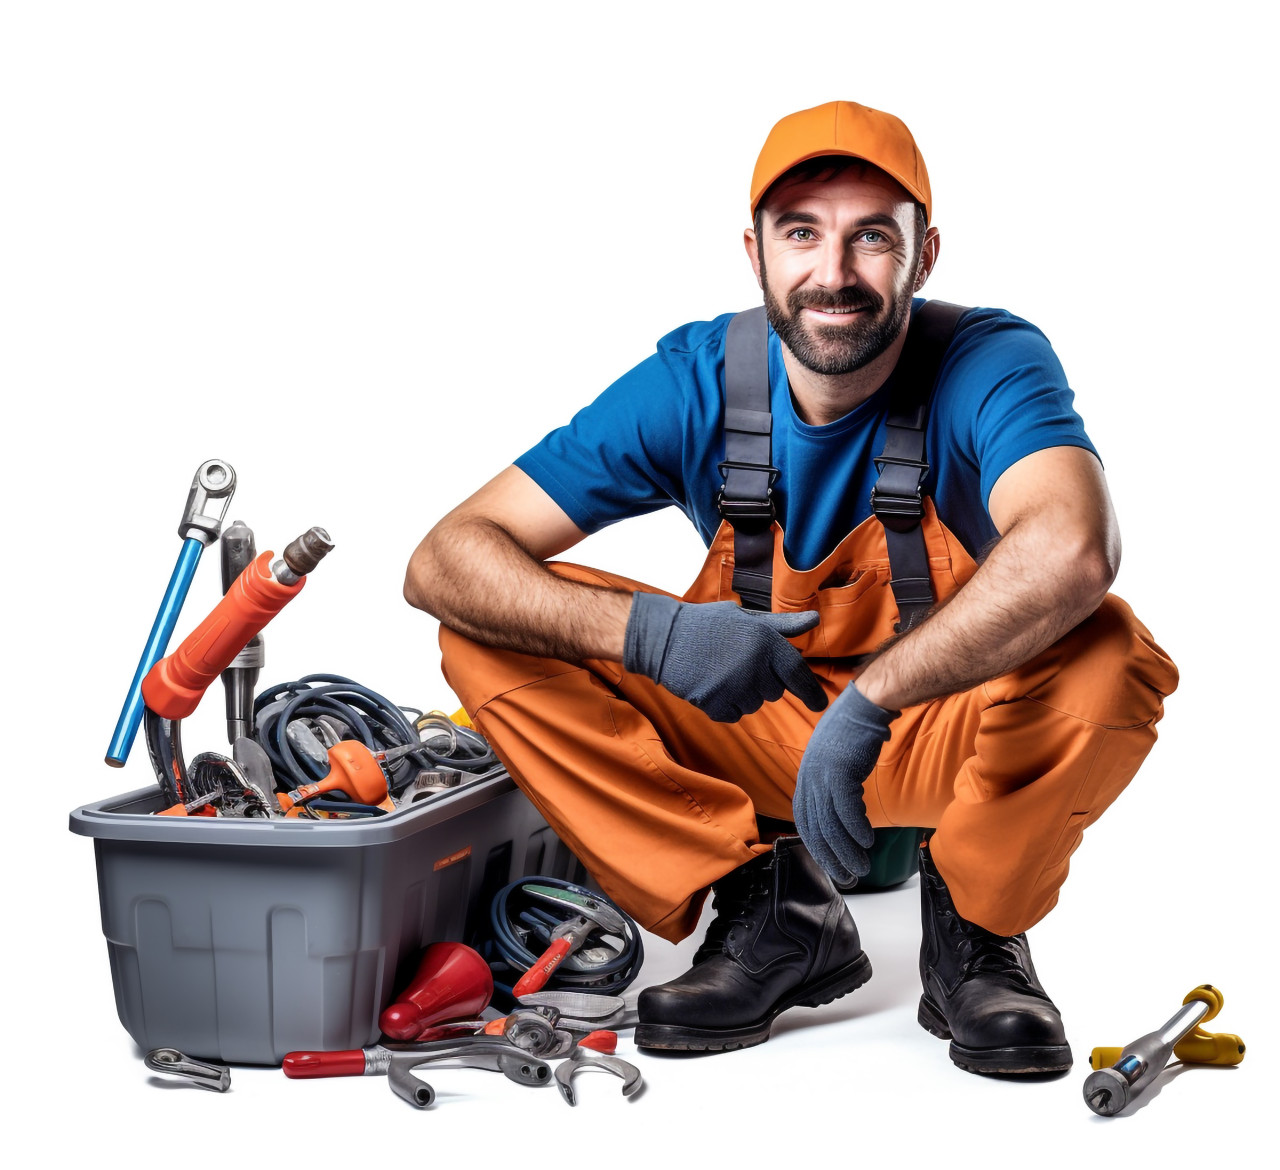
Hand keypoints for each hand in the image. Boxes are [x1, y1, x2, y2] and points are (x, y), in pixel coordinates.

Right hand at [623, 593, 825, 721]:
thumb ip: (783, 625)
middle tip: (738, 662)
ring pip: (755, 704)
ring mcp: (735, 688)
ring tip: (721, 670)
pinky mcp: (716, 704)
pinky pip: (734, 714)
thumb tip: (815, 619)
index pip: (799, 675)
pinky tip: (711, 683)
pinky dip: (726, 705)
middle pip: (775, 691)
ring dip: (744, 693)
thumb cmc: (709, 624)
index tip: (819, 705)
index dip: (811, 693)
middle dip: (764, 681)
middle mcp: (756, 667)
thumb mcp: (747, 618)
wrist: (665, 638)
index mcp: (767, 642)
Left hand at [793, 683, 897, 883]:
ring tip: (860, 867)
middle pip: (815, 827)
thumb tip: (843, 811)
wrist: (866, 703)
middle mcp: (809, 776)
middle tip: (846, 876)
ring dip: (846, 849)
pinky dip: (856, 829)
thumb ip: (834, 784)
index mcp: (806, 775)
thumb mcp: (836, 760)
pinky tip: (867, 842)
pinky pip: (846, 809)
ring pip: (830, 823)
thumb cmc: (855, 730)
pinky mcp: (840, 770)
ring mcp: (822, 774)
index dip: (816, 845)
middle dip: (831, 856)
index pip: (804, 819)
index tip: (830, 863)